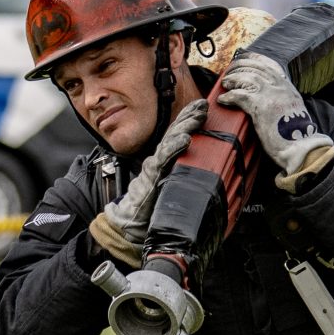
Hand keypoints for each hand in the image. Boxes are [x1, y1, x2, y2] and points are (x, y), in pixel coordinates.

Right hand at [89, 98, 204, 266]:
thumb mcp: (168, 192)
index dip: (188, 120)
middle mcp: (158, 163)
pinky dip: (174, 148)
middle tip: (203, 104)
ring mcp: (153, 171)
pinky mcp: (149, 181)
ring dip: (185, 126)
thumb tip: (206, 176)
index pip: (177, 137)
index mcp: (163, 164)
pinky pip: (164, 162)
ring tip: (197, 115)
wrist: (127, 230)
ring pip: (171, 143)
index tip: (202, 107)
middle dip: (189, 117)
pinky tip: (185, 140)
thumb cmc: (148, 213)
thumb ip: (182, 181)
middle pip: (175, 134)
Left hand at [215, 54, 333, 185]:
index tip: (242, 59)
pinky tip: (223, 100)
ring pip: (246, 77)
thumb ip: (282, 100)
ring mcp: (270, 94)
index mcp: (287, 87)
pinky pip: (239, 95)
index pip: (270, 64)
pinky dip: (228, 96)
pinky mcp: (260, 106)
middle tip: (228, 72)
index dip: (254, 59)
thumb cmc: (295, 135)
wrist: (300, 147)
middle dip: (239, 66)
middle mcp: (279, 86)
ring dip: (232, 79)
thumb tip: (269, 101)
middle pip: (255, 67)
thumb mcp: (293, 110)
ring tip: (225, 84)